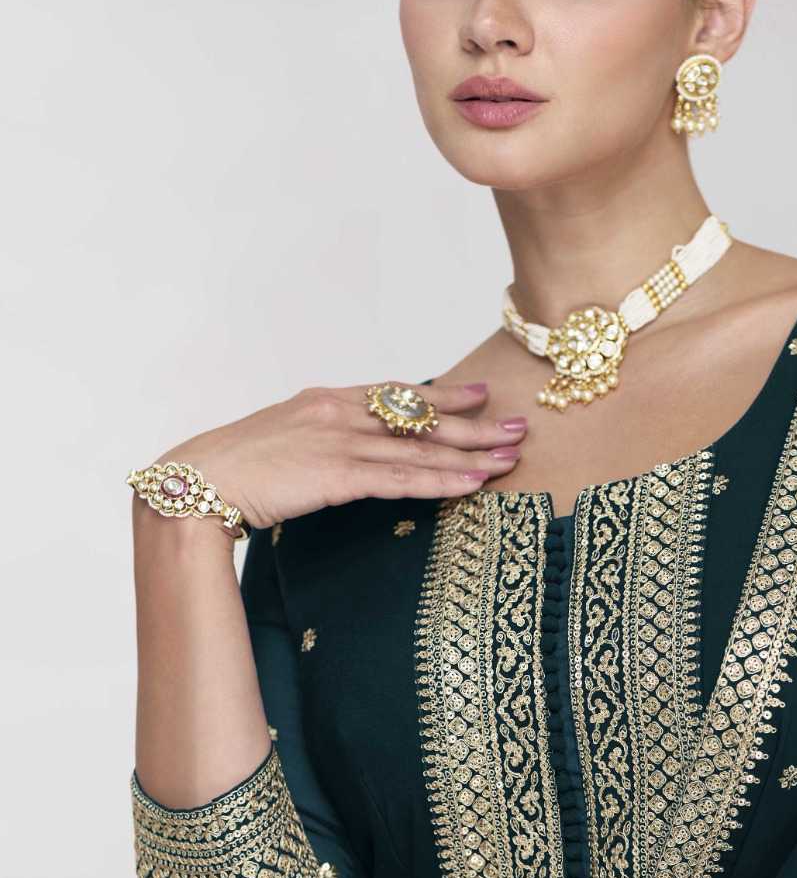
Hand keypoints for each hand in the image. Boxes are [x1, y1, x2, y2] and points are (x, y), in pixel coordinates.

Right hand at [153, 380, 526, 530]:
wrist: (196, 481)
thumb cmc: (233, 468)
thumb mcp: (282, 440)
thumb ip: (321, 439)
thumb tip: (345, 455)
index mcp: (326, 400)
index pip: (397, 394)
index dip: (442, 395)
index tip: (479, 394)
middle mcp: (340, 412)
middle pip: (421, 417)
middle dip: (475, 423)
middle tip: (519, 426)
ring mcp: (340, 441)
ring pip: (421, 447)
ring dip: (471, 453)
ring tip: (511, 457)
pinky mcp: (338, 474)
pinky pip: (403, 478)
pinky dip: (442, 480)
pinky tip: (473, 483)